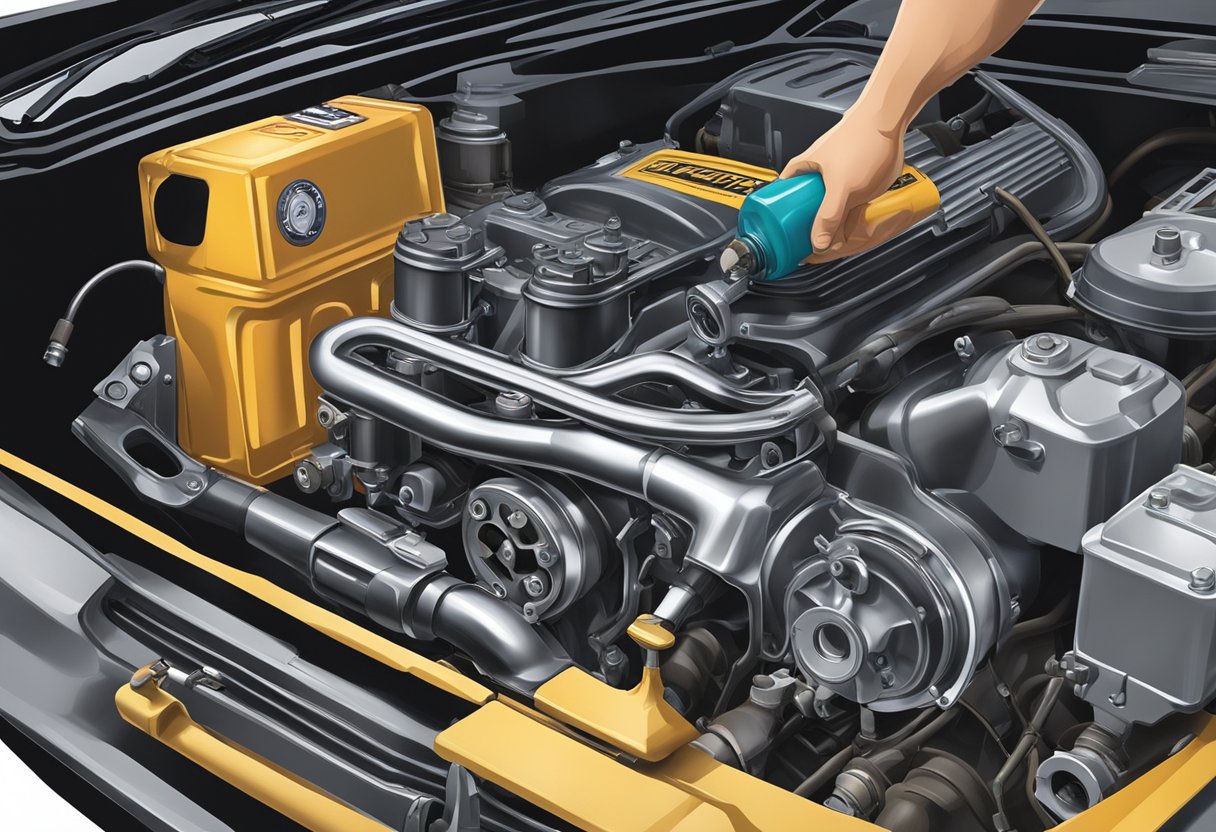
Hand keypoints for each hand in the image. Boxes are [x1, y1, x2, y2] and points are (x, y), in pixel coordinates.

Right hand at [780, 111, 912, 261]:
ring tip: (834, 234)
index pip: (780, 197)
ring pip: (825, 204)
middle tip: (814, 240)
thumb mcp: (840, 186)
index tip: (784, 236)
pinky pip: (844, 201)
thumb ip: (829, 215)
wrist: (889, 121)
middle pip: (805, 205)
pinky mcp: (852, 177)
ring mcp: (833, 174)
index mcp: (800, 169)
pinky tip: (851, 221)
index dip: (781, 218)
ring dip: (830, 220)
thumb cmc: (861, 140)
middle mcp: (814, 172)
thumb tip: (818, 243)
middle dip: (810, 224)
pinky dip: (846, 212)